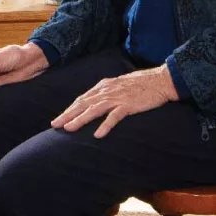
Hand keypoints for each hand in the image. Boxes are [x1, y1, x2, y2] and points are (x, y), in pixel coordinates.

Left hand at [52, 66, 178, 138]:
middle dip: (68, 115)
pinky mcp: (128, 105)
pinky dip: (105, 125)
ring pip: (94, 110)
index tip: (58, 119)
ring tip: (69, 129)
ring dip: (80, 120)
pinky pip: (114, 117)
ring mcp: (117, 98)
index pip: (82, 99)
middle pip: (83, 104)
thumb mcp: (120, 85)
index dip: (69, 109)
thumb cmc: (142, 84)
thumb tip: (95, 102)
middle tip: (55, 124)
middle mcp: (107, 91)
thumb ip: (107, 93)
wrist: (161, 80)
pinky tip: (97, 135)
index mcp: (104, 86)